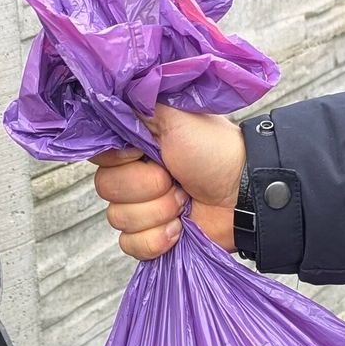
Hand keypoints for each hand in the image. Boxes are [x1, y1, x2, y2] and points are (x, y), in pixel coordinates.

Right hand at [92, 103, 246, 259]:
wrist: (245, 193)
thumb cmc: (214, 150)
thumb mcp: (174, 115)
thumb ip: (136, 106)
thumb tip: (104, 100)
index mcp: (134, 145)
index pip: (99, 157)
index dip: (121, 160)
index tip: (147, 153)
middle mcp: (132, 175)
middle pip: (106, 189)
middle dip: (149, 188)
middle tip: (177, 180)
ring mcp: (141, 208)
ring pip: (119, 219)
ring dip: (159, 212)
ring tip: (185, 201)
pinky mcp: (150, 236)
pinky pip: (130, 245)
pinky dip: (157, 239)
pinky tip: (179, 228)